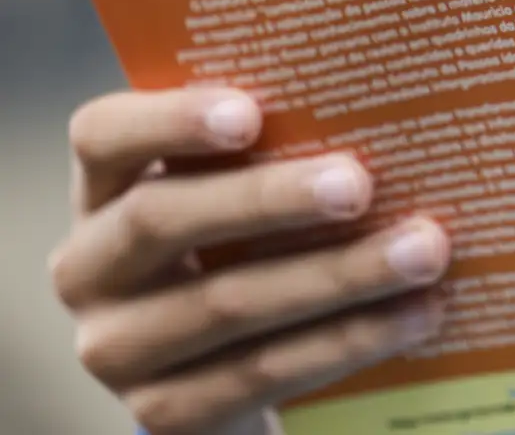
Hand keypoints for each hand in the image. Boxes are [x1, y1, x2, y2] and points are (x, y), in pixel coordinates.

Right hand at [50, 89, 451, 434]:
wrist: (230, 373)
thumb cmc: (251, 249)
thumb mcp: (242, 198)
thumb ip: (282, 151)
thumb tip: (388, 111)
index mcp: (103, 191)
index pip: (101, 137)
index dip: (169, 120)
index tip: (251, 112)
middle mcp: (89, 268)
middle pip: (164, 218)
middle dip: (269, 198)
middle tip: (359, 184)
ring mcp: (117, 348)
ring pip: (228, 303)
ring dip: (339, 275)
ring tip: (424, 251)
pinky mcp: (163, 411)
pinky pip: (263, 370)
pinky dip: (350, 339)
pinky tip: (419, 313)